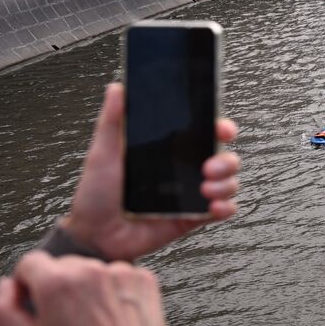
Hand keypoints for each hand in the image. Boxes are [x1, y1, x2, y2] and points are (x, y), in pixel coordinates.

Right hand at [0, 253, 166, 325]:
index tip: (35, 299)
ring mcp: (119, 271)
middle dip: (59, 284)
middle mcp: (88, 269)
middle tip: (67, 316)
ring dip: (88, 285)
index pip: (30, 262)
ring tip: (93, 318)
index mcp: (56, 282)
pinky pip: (119, 275)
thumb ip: (4, 310)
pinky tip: (114, 314)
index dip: (27, 281)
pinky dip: (115, 289)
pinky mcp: (143, 277)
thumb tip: (7, 284)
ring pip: (92, 269)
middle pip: (62, 264)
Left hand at [59, 83, 240, 261]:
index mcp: (168, 150)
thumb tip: (116, 88)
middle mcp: (184, 170)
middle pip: (224, 157)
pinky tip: (213, 207)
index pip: (204, 133)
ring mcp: (191, 195)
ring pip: (229, 182)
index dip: (220, 128)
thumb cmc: (95, 196)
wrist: (95, 237)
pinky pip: (223, 210)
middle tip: (208, 166)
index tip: (221, 129)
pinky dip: (225, 207)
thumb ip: (111, 122)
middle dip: (226, 160)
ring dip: (226, 184)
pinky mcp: (194, 218)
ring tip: (206, 189)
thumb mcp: (102, 155)